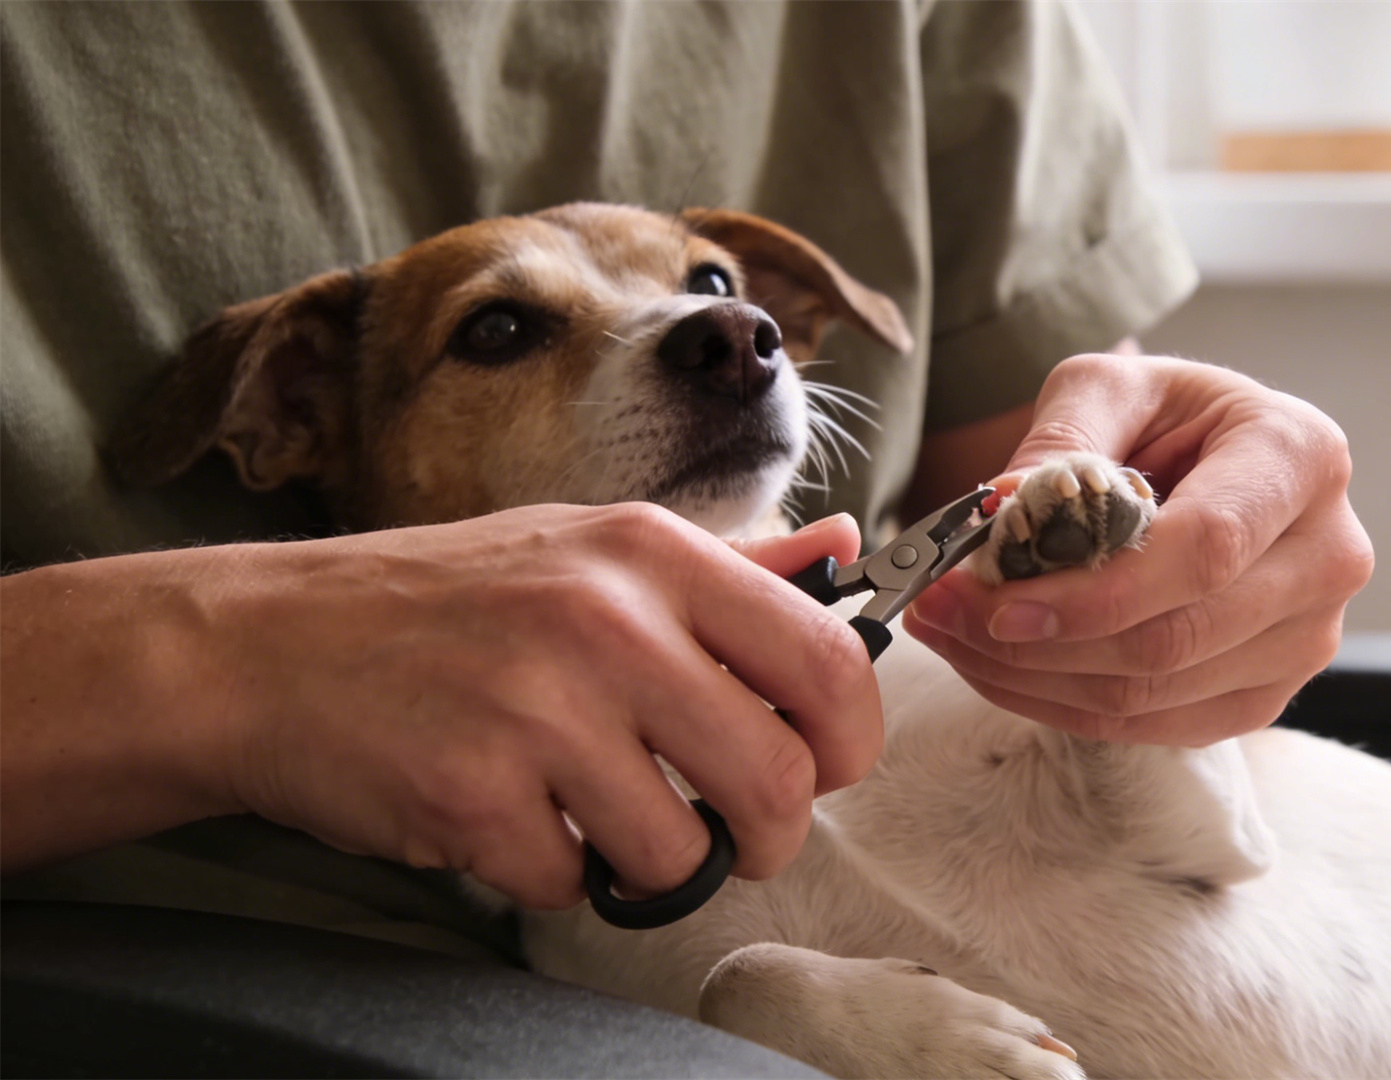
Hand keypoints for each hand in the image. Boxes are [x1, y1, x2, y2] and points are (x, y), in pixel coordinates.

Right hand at [1, 504, 883, 907]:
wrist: (263, 645)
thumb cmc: (448, 600)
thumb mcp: (594, 549)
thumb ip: (732, 567)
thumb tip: (848, 550)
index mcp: (655, 555)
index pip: (829, 662)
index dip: (850, 740)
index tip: (823, 765)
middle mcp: (607, 621)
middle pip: (777, 781)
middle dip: (767, 834)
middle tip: (727, 830)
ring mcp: (536, 709)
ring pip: (680, 855)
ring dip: (649, 862)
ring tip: (593, 809)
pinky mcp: (470, 794)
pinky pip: (570, 884)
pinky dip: (548, 872)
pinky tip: (507, 812)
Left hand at [903, 354, 1372, 745]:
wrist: (1213, 463)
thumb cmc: (1166, 420)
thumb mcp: (1111, 389)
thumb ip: (1061, 441)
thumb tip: (1005, 512)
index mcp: (1300, 457)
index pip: (1204, 550)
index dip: (1097, 591)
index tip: (998, 600)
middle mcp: (1327, 555)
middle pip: (1176, 637)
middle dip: (1039, 641)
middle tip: (939, 612)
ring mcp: (1306, 639)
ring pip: (1155, 695)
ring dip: (1031, 678)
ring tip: (951, 632)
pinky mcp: (1265, 695)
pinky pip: (1153, 726)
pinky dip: (1060, 704)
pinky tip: (1001, 665)